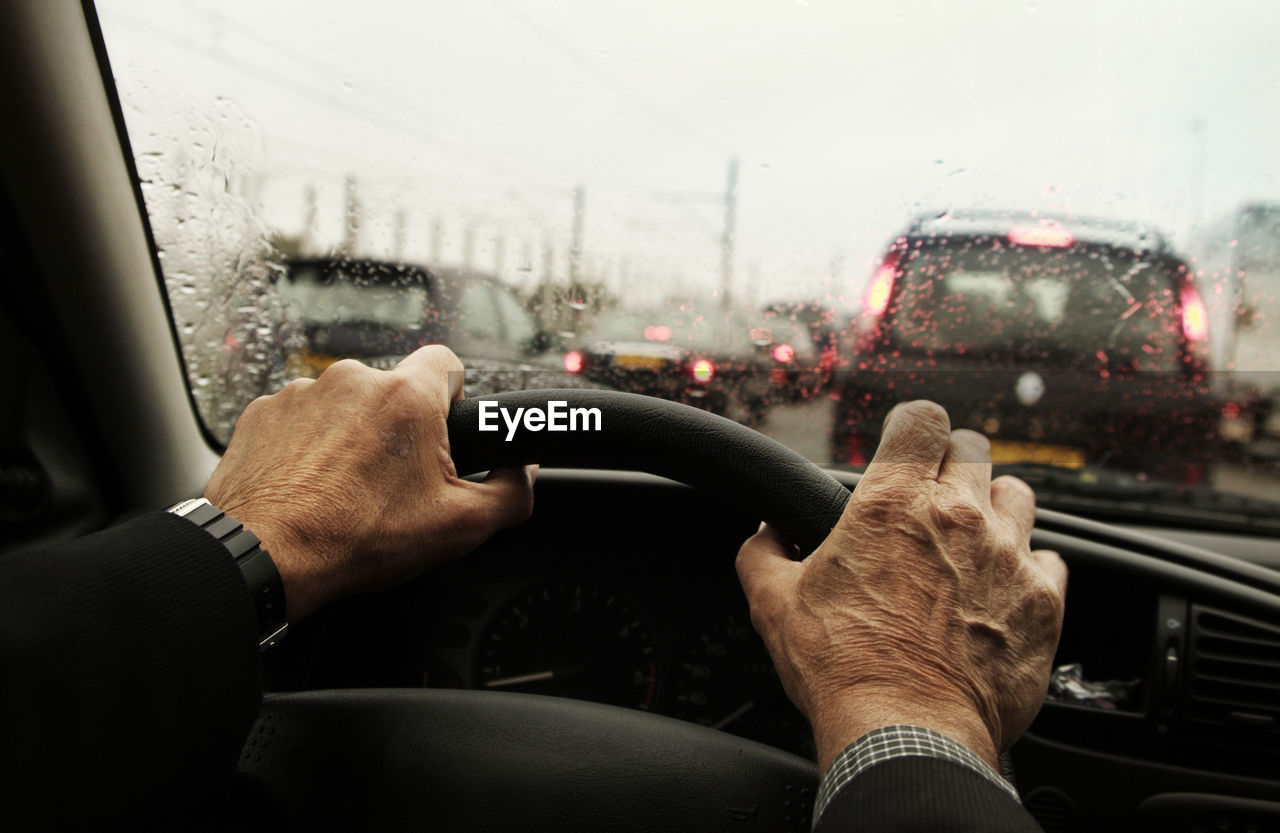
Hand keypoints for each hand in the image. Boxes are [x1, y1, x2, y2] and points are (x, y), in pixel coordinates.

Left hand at [205, 346, 535, 621]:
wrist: (262, 557)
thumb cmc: (354, 539)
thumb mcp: (458, 527)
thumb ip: (510, 494)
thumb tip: (524, 474)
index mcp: (406, 398)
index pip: (447, 362)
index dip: (453, 395)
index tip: (444, 428)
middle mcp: (352, 381)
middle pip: (392, 391)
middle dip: (398, 429)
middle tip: (395, 480)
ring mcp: (300, 394)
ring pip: (343, 406)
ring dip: (349, 436)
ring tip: (344, 489)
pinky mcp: (262, 413)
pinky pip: (299, 420)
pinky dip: (306, 447)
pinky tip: (307, 487)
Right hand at [736, 400, 1065, 771]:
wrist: (907, 732)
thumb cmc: (841, 669)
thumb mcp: (773, 604)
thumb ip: (765, 553)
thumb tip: (765, 535)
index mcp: (890, 504)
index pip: (921, 419)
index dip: (913, 426)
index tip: (907, 444)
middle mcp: (956, 517)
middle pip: (973, 447)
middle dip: (952, 462)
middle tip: (935, 495)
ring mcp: (1007, 555)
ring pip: (1017, 494)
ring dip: (994, 508)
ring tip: (972, 541)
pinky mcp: (1044, 600)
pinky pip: (1050, 559)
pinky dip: (1028, 568)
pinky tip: (1002, 591)